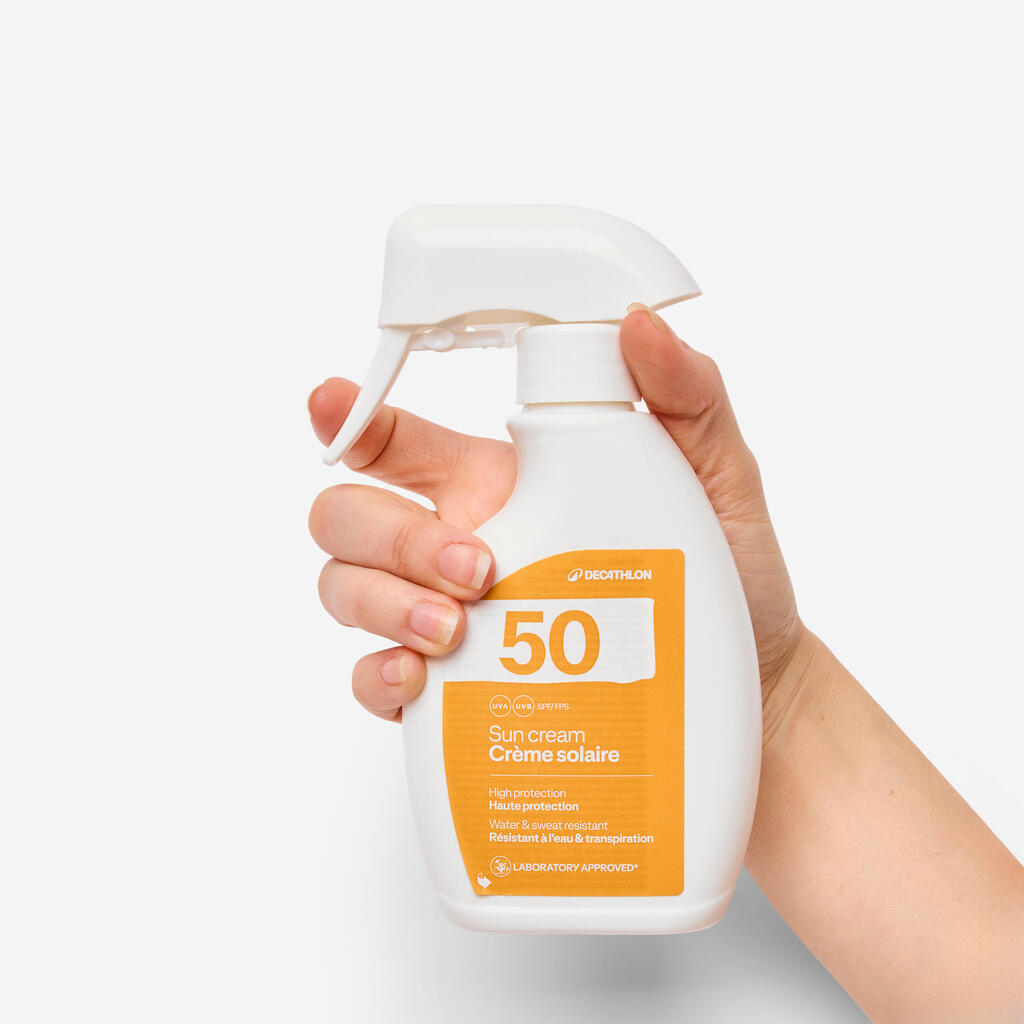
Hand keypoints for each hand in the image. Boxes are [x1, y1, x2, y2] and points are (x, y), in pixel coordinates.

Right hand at [308, 306, 805, 730]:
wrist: (749, 697)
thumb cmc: (730, 584)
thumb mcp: (721, 483)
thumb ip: (688, 400)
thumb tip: (638, 326)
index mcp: (503, 484)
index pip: (400, 441)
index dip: (353, 418)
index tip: (332, 403)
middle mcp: (459, 546)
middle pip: (350, 517)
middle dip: (388, 532)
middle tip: (477, 565)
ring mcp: (449, 622)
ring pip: (346, 590)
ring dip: (382, 600)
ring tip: (457, 626)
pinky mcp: (453, 697)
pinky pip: (373, 679)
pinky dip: (378, 674)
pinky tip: (420, 678)